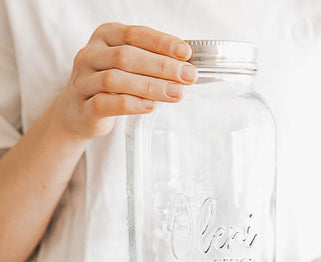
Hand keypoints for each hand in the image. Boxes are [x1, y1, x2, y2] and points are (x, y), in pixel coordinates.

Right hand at [52, 23, 196, 139]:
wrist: (78, 113)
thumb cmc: (110, 86)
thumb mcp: (127, 66)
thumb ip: (150, 62)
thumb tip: (186, 66)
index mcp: (104, 37)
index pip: (134, 34)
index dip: (161, 43)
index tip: (185, 53)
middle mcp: (90, 55)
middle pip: (126, 56)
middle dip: (161, 66)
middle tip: (187, 76)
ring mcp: (83, 81)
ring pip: (116, 80)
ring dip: (150, 86)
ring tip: (176, 93)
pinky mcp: (84, 108)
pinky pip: (107, 103)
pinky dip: (132, 104)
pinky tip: (151, 106)